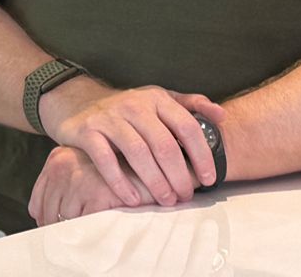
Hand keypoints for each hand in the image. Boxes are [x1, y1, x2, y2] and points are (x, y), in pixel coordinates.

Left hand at [28, 145, 153, 226]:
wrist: (154, 171)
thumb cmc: (121, 176)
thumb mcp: (84, 174)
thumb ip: (62, 189)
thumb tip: (38, 216)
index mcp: (58, 158)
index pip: (38, 199)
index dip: (45, 221)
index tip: (56, 233)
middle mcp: (64, 165)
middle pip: (48, 212)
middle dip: (58, 231)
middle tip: (73, 241)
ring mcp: (79, 178)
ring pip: (65, 221)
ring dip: (76, 234)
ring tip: (90, 236)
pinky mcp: (95, 193)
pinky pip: (83, 225)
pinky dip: (91, 232)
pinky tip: (100, 232)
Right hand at [42, 79, 225, 207]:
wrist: (78, 101)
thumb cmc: (128, 109)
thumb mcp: (158, 100)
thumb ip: (191, 106)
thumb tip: (221, 116)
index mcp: (156, 99)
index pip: (186, 126)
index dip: (202, 154)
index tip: (209, 179)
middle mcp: (134, 105)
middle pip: (164, 144)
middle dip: (179, 175)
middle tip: (185, 196)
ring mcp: (109, 118)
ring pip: (137, 153)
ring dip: (155, 181)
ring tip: (166, 200)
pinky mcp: (87, 132)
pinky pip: (106, 159)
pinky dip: (120, 182)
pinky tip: (132, 199)